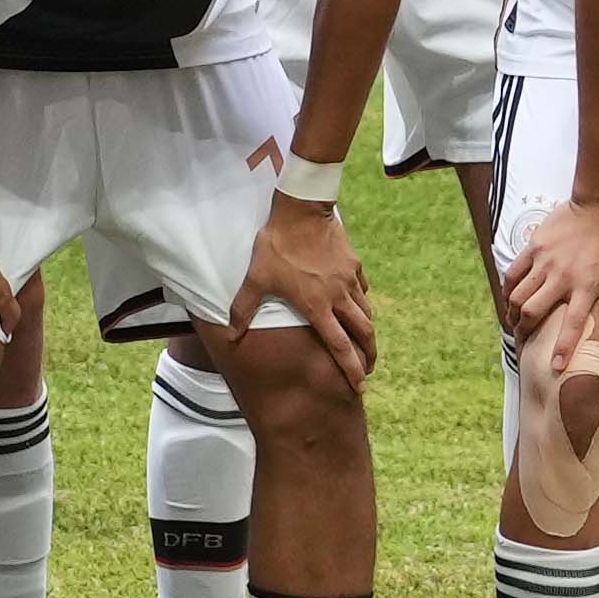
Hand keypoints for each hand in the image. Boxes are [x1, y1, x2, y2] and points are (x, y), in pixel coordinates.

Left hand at [234, 194, 380, 389]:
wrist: (302, 211)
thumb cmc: (277, 246)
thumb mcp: (256, 278)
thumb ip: (244, 308)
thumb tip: (230, 333)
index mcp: (317, 306)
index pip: (339, 346)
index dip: (351, 369)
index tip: (360, 386)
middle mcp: (339, 297)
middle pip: (363, 333)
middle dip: (369, 355)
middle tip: (368, 369)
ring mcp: (349, 280)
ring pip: (367, 312)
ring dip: (367, 330)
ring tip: (365, 342)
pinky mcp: (354, 264)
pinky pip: (363, 289)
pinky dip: (363, 301)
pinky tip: (358, 303)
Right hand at [498, 200, 598, 377]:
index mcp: (588, 285)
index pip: (572, 324)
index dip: (563, 348)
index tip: (555, 368)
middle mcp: (562, 275)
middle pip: (531, 310)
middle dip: (524, 331)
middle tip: (524, 343)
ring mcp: (544, 260)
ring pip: (517, 294)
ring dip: (512, 313)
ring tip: (514, 324)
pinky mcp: (534, 247)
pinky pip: (512, 274)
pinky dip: (508, 290)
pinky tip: (510, 299)